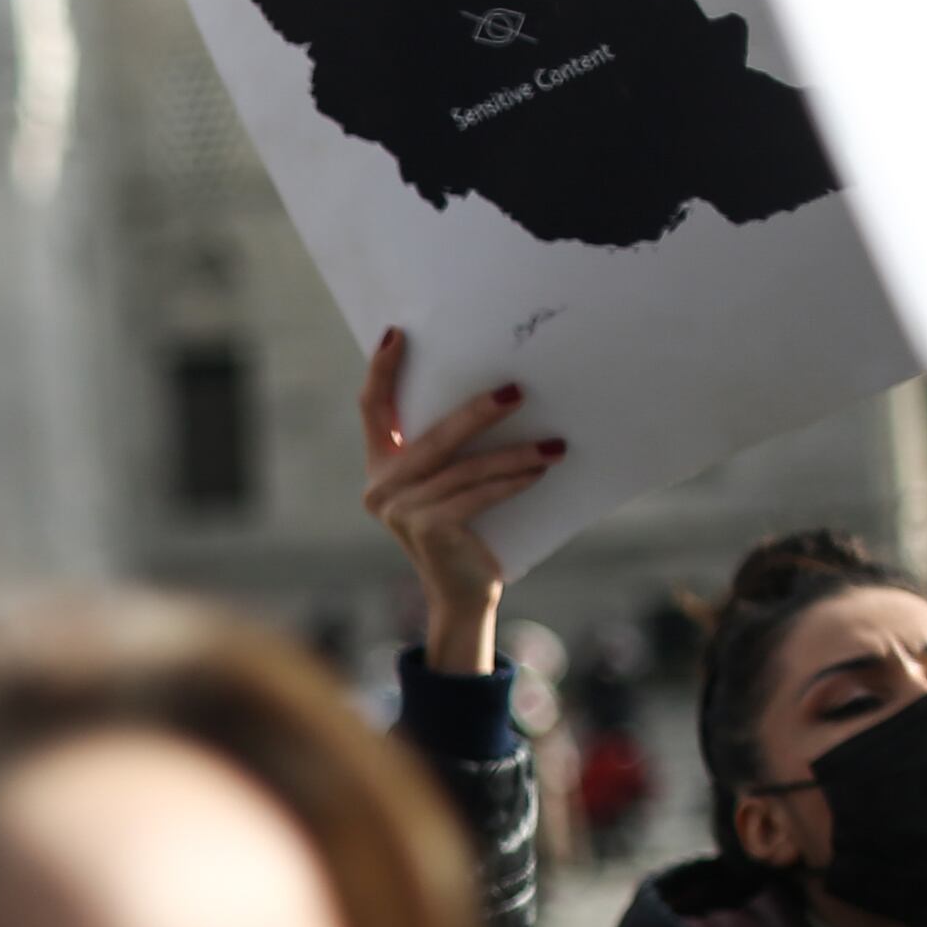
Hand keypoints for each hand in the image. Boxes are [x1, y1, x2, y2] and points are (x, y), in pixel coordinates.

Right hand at [359, 330, 560, 679]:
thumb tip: (504, 391)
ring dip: (514, 453)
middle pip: (431, 435)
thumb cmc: (467, 528)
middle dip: (476, 412)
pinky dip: (512, 481)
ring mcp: (399, 510)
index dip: (382, 370)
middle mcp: (381, 486)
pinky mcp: (425, 529)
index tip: (398, 333)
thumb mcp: (451, 482)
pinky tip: (541, 469)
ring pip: (463, 468)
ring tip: (554, 444)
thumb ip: (451, 449)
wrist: (465, 592)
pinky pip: (476, 494)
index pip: (373, 409)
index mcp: (381, 466)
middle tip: (517, 391)